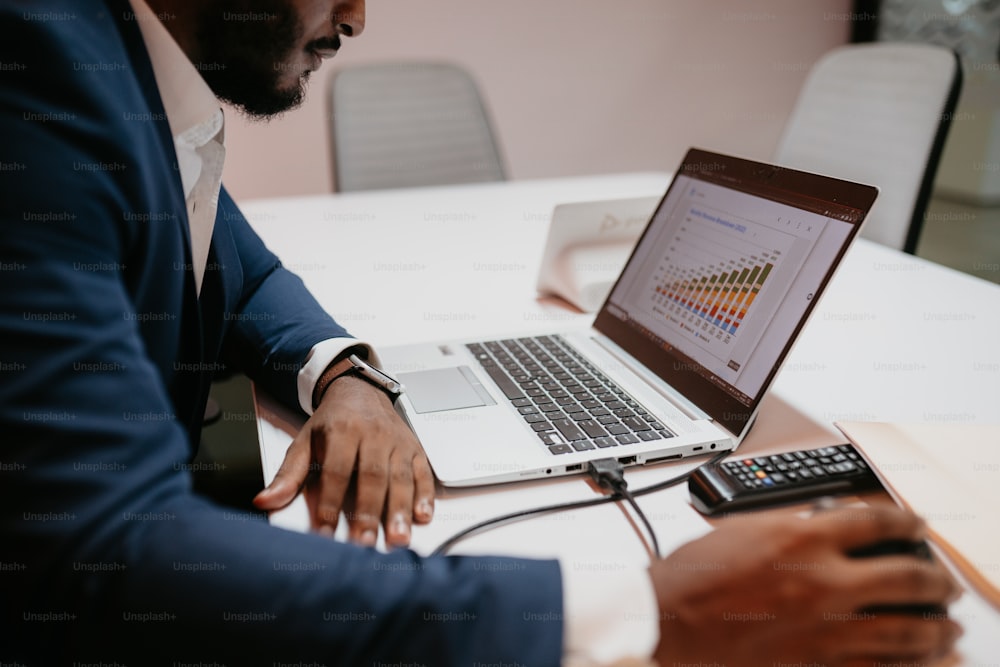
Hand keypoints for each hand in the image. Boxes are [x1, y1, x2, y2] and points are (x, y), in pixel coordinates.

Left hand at [253, 375, 434, 546]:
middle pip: (372, 477)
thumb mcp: (304, 442)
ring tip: (398, 538)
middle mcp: (373, 434)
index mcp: (342, 431)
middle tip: (364, 543)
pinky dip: (425, 496)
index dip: (329, 503)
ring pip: (400, 478)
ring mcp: (397, 442)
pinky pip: (423, 473)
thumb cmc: (332, 422)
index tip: (324, 533)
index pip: (335, 471)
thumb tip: (265, 501)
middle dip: (369, 512)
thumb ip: (288, 475)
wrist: (360, 391)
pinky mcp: (415, 449)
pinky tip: (422, 516)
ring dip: (400, 510)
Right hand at [649, 504, 961, 665]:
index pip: (875, 522)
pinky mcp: (816, 663)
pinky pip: (879, 666)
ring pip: (904, 630)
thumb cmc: (694, 576)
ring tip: (947, 627)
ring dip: (934, 628)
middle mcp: (822, 581)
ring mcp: (824, 628)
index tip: (916, 527)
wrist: (668, 622)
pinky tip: (926, 661)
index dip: (905, 522)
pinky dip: (910, 665)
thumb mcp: (742, 529)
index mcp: (801, 538)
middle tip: (943, 583)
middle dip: (933, 579)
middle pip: (905, 577)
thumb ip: (790, 523)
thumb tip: (823, 521)